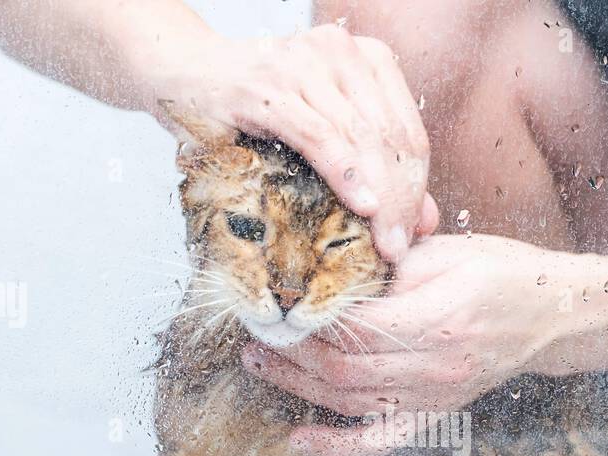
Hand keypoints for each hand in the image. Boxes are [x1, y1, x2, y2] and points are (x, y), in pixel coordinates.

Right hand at [149, 23, 436, 260]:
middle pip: (390, 138)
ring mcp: (302, 65)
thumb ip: (377, 173)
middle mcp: (338, 53)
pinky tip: (362, 205)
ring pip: (361, 139)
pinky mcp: (266, 88)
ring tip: (383, 242)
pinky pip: (320, 136)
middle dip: (402, 201)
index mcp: (363, 60)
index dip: (418, 189)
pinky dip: (345, 173)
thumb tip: (426, 222)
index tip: (413, 235)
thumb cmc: (252, 110)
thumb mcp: (322, 136)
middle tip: (398, 249)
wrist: (180, 73)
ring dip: (379, 198)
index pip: (408, 133)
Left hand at [241, 234, 571, 455]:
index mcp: (437, 320)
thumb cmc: (497, 272)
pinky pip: (379, 439)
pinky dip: (337, 446)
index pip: (353, 329)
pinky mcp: (434, 413)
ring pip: (350, 401)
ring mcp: (434, 397)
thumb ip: (385, 266)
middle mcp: (434, 368)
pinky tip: (300, 439)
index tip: (276, 298)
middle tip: (255, 329)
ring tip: (260, 360)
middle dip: (290, 351)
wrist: (550, 314)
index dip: (307, 318)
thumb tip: (325, 275)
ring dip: (297, 385)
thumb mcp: (443, 253)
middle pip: (342, 369)